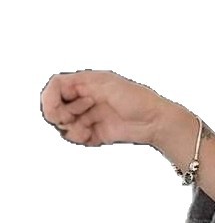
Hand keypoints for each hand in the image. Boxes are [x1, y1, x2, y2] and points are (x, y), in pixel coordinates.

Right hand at [39, 69, 167, 147]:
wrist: (157, 122)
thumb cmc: (137, 98)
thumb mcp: (106, 83)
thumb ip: (79, 84)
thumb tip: (55, 89)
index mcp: (86, 83)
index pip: (56, 88)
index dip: (50, 100)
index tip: (54, 113)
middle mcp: (85, 99)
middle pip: (56, 108)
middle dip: (61, 116)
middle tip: (74, 118)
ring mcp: (91, 117)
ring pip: (66, 125)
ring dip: (72, 129)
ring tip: (88, 129)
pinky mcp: (97, 133)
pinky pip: (78, 138)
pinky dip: (81, 139)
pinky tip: (92, 137)